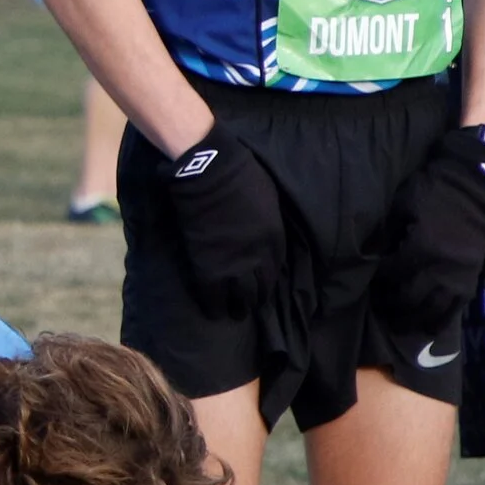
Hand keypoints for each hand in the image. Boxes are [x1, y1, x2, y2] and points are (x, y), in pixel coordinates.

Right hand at [165, 126, 284, 318]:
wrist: (210, 173)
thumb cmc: (240, 176)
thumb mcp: (268, 199)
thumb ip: (270, 222)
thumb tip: (265, 236)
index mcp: (275, 238)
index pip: (276, 270)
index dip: (269, 281)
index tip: (262, 286)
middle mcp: (258, 257)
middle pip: (261, 288)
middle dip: (256, 300)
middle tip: (249, 304)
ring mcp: (233, 264)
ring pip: (240, 297)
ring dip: (238, 308)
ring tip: (234, 312)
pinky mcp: (207, 265)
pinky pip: (212, 294)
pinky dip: (214, 305)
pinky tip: (214, 311)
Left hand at [369, 126, 484, 340]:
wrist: (473, 185)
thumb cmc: (431, 190)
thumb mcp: (402, 204)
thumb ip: (387, 233)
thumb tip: (369, 256)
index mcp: (422, 247)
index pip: (392, 274)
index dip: (377, 280)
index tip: (368, 282)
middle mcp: (442, 267)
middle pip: (409, 298)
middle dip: (389, 305)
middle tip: (376, 307)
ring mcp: (459, 276)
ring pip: (431, 311)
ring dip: (411, 321)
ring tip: (395, 324)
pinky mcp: (471, 279)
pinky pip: (454, 310)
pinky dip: (437, 322)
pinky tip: (424, 328)